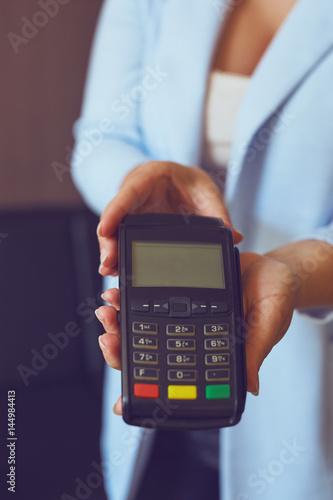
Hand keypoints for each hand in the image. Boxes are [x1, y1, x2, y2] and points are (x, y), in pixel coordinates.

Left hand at [95, 252, 296, 412]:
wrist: (275, 266)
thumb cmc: (276, 298)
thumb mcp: (268, 324)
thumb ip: (254, 351)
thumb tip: (249, 388)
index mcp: (209, 352)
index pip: (175, 377)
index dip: (149, 390)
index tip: (123, 398)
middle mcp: (191, 337)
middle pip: (149, 353)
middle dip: (122, 349)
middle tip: (108, 337)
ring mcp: (183, 315)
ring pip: (143, 327)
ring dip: (120, 322)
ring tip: (107, 309)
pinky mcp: (179, 293)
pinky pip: (150, 298)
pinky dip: (131, 298)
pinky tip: (118, 293)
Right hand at [97, 161, 242, 275]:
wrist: (179, 180)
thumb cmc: (187, 181)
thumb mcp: (206, 192)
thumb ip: (217, 213)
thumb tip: (234, 236)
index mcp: (148, 179)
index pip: (128, 194)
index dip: (115, 211)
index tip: (105, 229)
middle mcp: (133, 196)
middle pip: (114, 218)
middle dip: (109, 241)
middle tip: (108, 262)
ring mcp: (130, 212)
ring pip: (114, 232)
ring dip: (111, 253)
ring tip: (111, 271)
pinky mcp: (132, 226)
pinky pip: (122, 240)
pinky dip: (120, 256)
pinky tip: (118, 271)